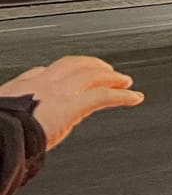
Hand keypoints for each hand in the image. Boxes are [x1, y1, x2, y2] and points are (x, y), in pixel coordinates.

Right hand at [0, 55, 143, 150]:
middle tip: (105, 71)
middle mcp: (39, 84)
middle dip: (91, 66)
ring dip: (111, 77)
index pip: (41, 72)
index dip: (58, 73)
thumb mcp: (2, 118)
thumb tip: (11, 129)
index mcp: (18, 88)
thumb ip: (12, 117)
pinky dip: (122, 95)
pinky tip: (135, 98)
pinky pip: (104, 95)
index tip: (66, 76)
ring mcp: (57, 91)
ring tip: (125, 81)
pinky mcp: (73, 105)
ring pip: (90, 75)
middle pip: (71, 65)